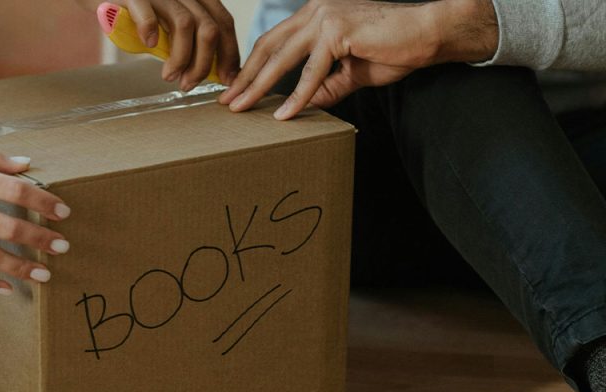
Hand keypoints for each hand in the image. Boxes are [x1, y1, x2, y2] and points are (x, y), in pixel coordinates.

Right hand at [77, 0, 239, 89]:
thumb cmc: (133, 12)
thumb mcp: (165, 24)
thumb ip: (185, 39)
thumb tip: (207, 70)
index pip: (223, 23)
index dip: (229, 52)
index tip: (227, 78)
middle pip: (209, 28)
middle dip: (204, 64)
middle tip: (190, 83)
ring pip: (185, 25)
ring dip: (181, 58)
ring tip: (170, 76)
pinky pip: (147, 13)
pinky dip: (150, 31)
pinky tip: (148, 44)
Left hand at [219, 0, 498, 118]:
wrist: (430, 34)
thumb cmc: (396, 48)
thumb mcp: (351, 72)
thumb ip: (325, 85)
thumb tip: (304, 105)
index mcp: (315, 15)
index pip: (274, 41)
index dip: (252, 66)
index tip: (235, 88)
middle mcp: (315, 11)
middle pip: (269, 47)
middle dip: (245, 77)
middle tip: (226, 101)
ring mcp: (325, 18)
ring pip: (282, 59)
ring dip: (259, 86)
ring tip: (242, 108)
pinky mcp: (338, 32)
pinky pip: (311, 71)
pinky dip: (298, 96)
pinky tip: (285, 114)